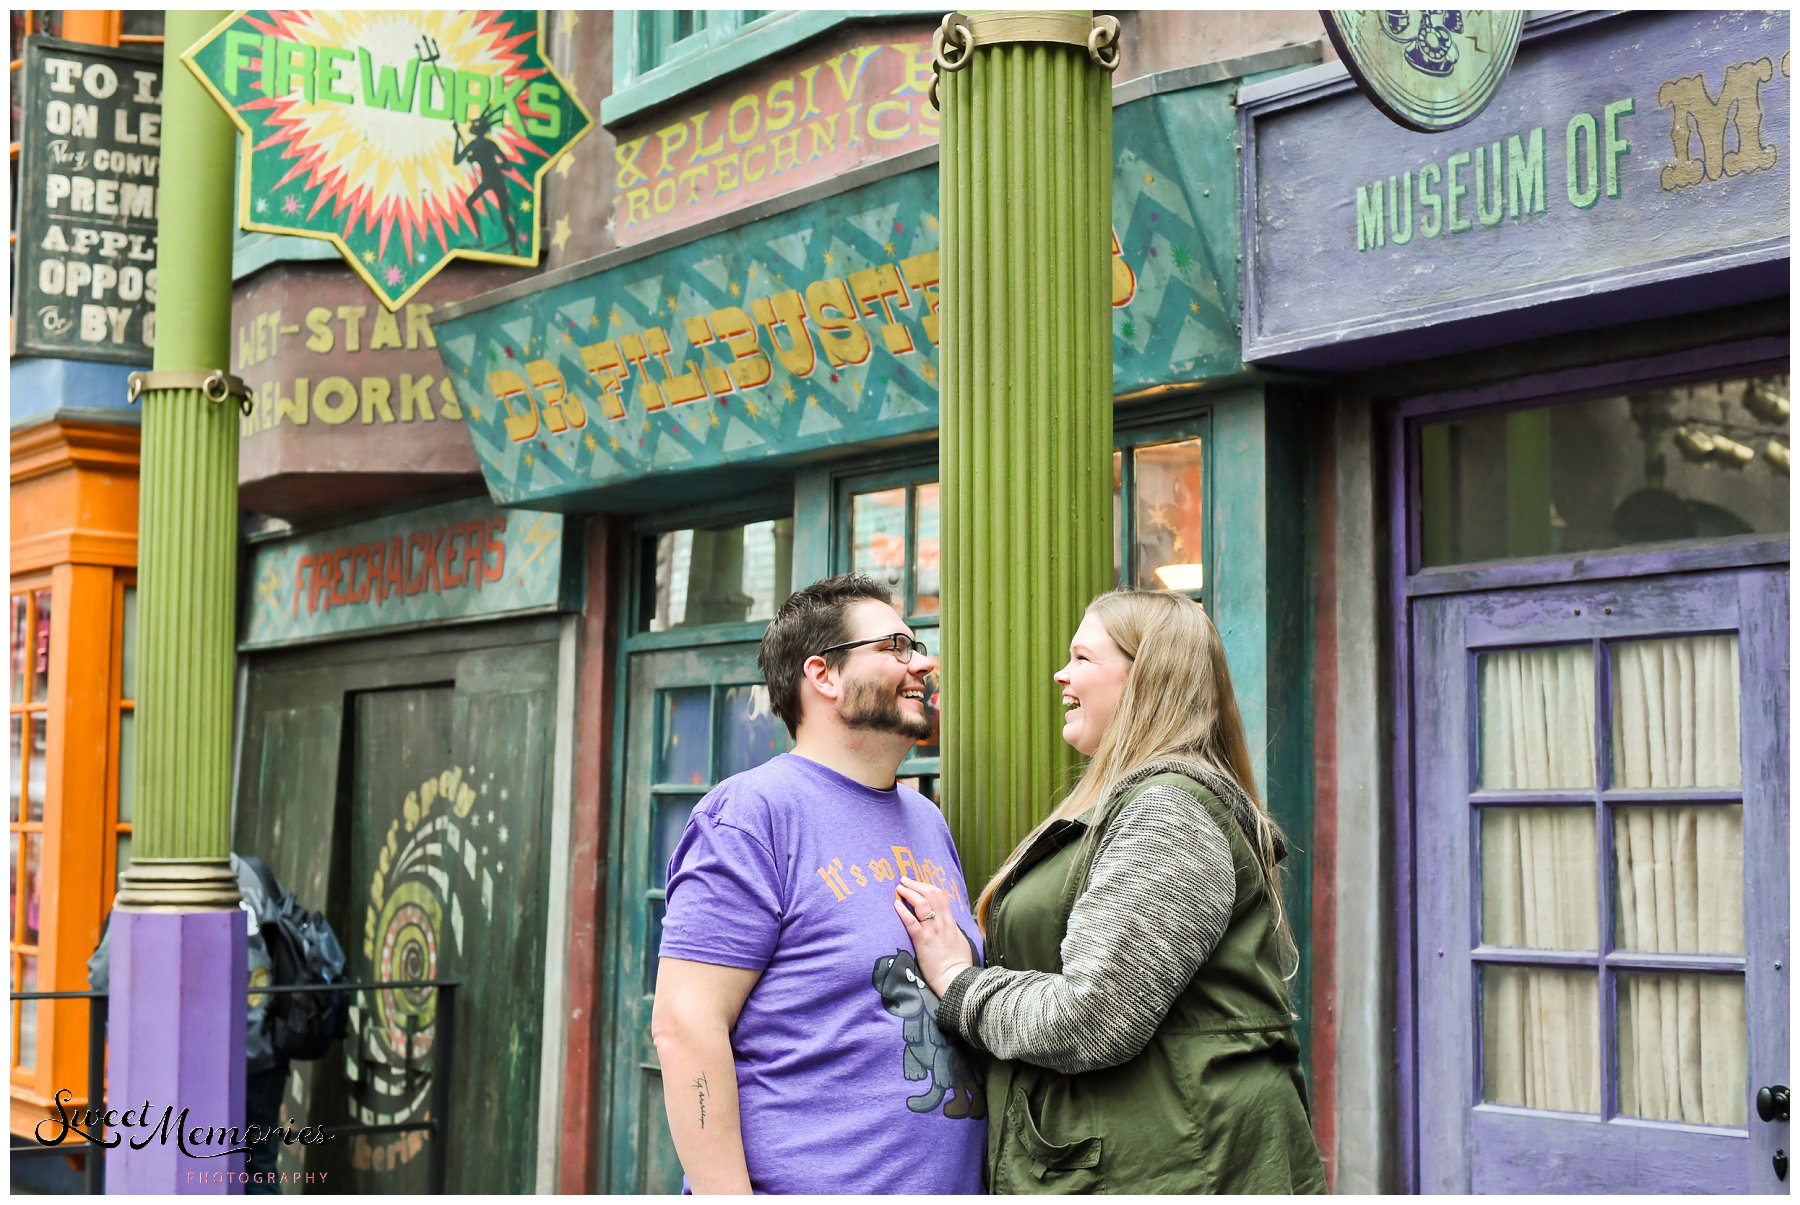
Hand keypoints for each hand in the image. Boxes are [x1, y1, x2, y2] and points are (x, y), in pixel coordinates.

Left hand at [893, 876, 973, 997]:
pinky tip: (895, 904)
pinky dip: (903, 911)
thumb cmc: (958, 963)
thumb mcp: (959, 940)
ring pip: (922, 904)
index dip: (928, 887)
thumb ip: (952, 929)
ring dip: (909, 893)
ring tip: (899, 888)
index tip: (918, 884)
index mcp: (950, 922)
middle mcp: (942, 923)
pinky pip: (912, 922)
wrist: (956, 978)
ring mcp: (932, 931)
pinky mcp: (923, 941)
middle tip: (904, 880)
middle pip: (930, 895)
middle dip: (916, 885)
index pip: (941, 897)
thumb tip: (947, 923)